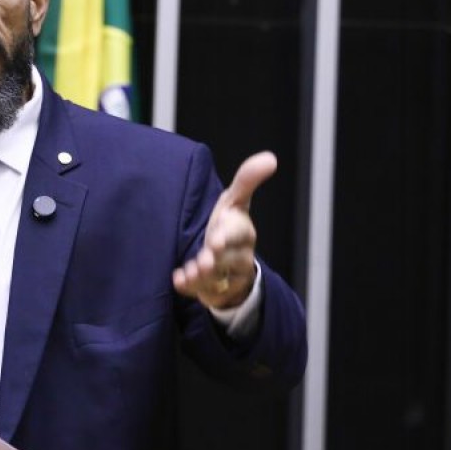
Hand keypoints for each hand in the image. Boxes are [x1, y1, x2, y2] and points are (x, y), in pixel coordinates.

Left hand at [173, 151, 276, 309]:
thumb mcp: (235, 202)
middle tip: (205, 258)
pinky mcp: (213, 289)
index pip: (239, 232)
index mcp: (241, 231)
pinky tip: (180, 280)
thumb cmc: (228, 226)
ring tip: (191, 270)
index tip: (216, 239)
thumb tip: (270, 158)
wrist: (229, 262)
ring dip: (203, 274)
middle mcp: (238, 254)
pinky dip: (191, 287)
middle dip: (217, 258)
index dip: (228, 235)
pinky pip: (203, 291)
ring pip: (218, 277)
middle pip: (230, 258)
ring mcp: (226, 275)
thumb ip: (247, 180)